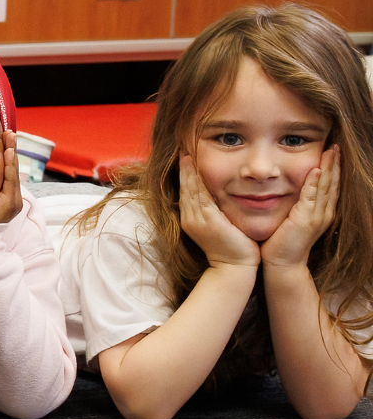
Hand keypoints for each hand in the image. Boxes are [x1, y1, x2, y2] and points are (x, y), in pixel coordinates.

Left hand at [0, 131, 23, 225]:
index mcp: (5, 196)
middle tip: (9, 133)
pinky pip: (10, 181)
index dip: (7, 154)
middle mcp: (12, 198)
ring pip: (12, 173)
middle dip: (11, 150)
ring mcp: (12, 201)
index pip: (7, 170)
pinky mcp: (9, 204)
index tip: (4, 137)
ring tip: (10, 138)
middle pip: (12, 169)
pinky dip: (9, 167)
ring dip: (12, 154)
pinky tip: (8, 153)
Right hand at [178, 154, 259, 269]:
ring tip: (186, 153)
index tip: (186, 158)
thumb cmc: (233, 249)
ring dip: (188, 170)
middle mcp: (190, 218)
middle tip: (182, 150)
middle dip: (184, 168)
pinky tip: (196, 167)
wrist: (234, 269)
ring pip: (190, 189)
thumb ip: (217, 213)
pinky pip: (199, 194)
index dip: (185, 175)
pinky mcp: (207, 219)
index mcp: (191, 219)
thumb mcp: (221, 228)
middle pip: (185, 188)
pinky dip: (196, 179)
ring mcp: (197, 219)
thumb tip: (220, 199)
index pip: (187, 192)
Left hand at [261, 146, 338, 269]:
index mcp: (320, 212)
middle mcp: (323, 213)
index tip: (331, 152)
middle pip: (332, 183)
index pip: (328, 185)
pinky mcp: (306, 220)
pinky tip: (316, 170)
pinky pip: (312, 197)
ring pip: (326, 187)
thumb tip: (286, 189)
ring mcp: (317, 217)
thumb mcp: (291, 218)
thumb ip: (294, 205)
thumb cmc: (282, 242)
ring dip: (328, 168)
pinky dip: (315, 183)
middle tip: (335, 146)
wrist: (282, 263)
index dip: (331, 168)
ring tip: (331, 152)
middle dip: (334, 164)